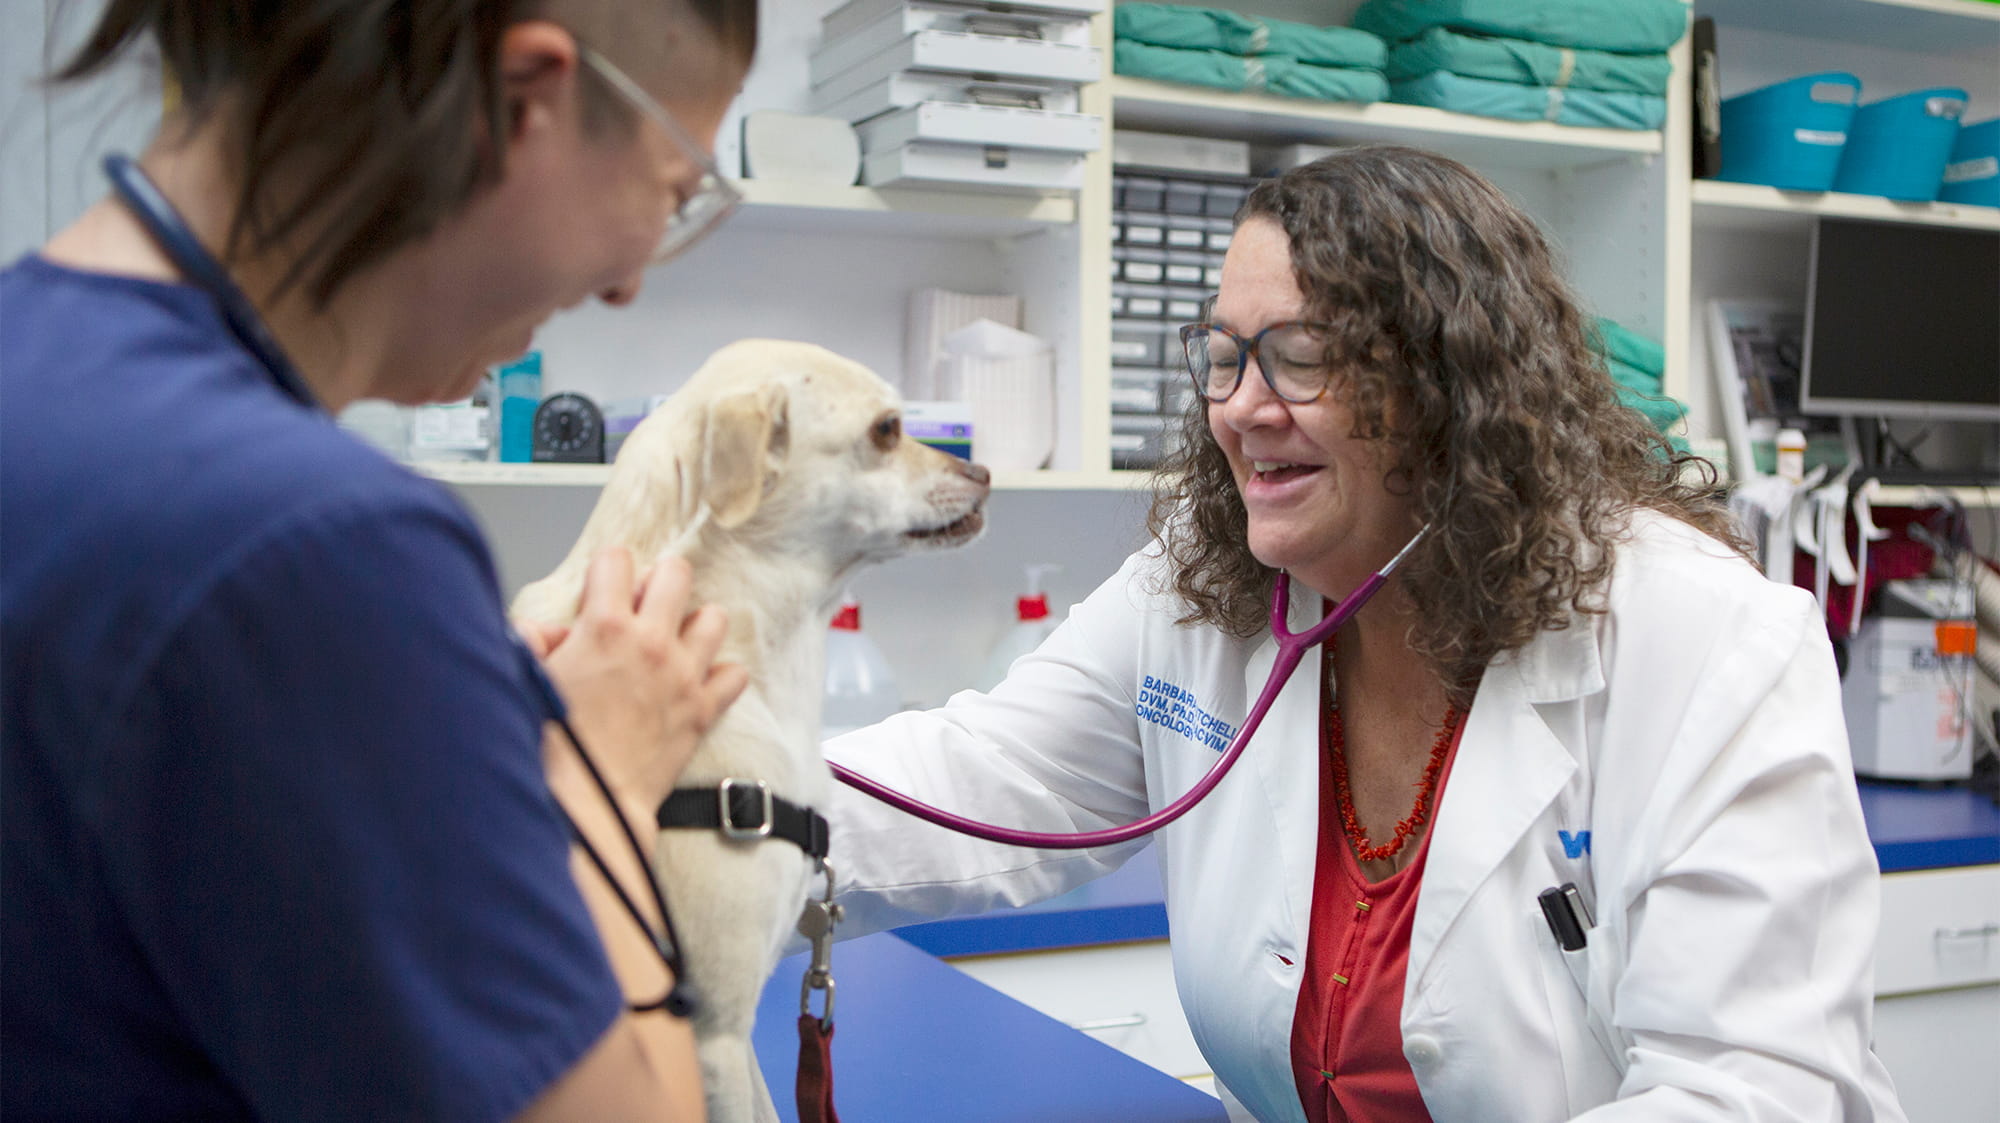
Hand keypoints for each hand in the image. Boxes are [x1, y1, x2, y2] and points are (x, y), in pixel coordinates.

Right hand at [537, 548, 748, 813]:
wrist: (587, 801)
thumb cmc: (552, 746)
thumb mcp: (528, 677)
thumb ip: (534, 640)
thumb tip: (549, 631)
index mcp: (603, 627)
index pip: (616, 561)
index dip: (607, 571)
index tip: (604, 588)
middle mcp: (650, 642)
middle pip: (676, 574)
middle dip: (660, 582)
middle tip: (644, 606)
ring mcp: (682, 674)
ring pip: (713, 618)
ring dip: (694, 624)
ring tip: (674, 641)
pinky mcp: (702, 709)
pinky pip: (734, 674)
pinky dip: (721, 675)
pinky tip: (698, 682)